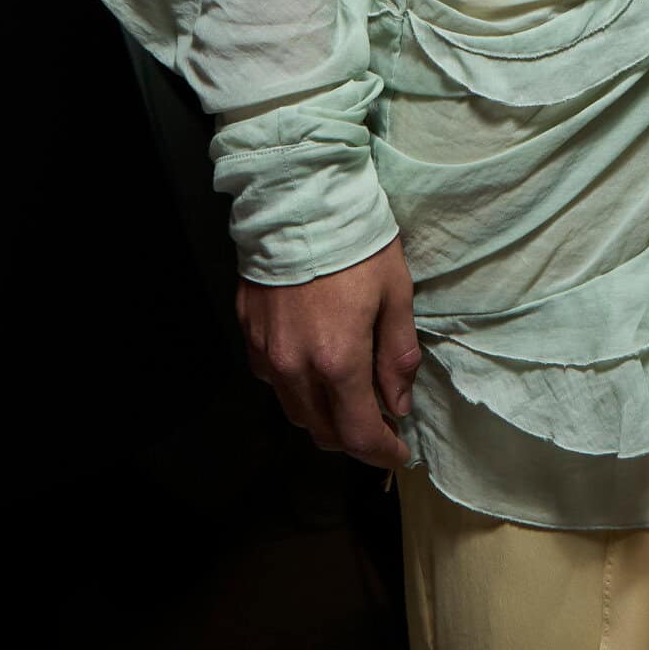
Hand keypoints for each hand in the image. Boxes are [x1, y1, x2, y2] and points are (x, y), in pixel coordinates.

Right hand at [237, 234, 420, 472]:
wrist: (299, 198)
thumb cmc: (357, 242)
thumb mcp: (396, 293)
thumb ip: (397, 356)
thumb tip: (399, 405)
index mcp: (338, 360)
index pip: (359, 432)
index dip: (382, 451)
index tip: (399, 451)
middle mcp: (296, 367)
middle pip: (323, 431)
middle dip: (354, 438)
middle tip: (380, 423)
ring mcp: (267, 352)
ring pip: (295, 411)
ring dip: (324, 417)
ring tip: (349, 400)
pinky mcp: (249, 333)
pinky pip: (273, 380)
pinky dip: (297, 387)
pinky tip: (314, 368)